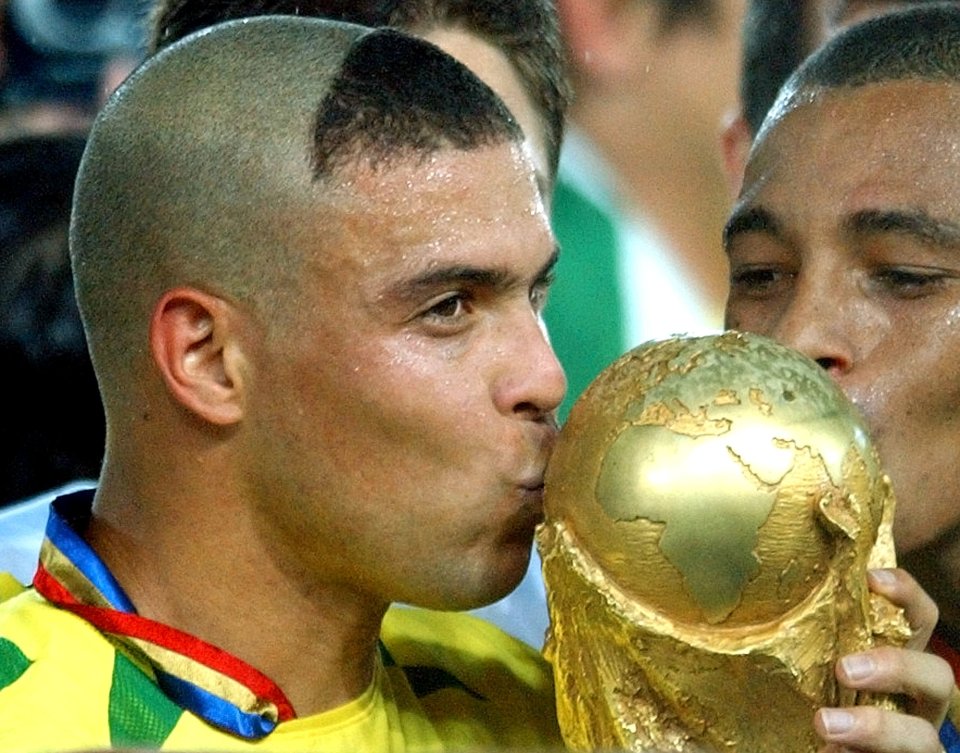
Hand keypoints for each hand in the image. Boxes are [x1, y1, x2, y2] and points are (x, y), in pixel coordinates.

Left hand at [815, 568, 953, 752]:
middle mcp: (917, 702)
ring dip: (878, 728)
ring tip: (825, 724)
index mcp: (897, 664)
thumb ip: (802, 644)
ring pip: (925, 736)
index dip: (906, 594)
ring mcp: (917, 742)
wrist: (808, 746)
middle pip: (938, 674)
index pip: (917, 618)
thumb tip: (743, 612)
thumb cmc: (811, 706)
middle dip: (898, 666)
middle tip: (844, 669)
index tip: (871, 579)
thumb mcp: (810, 670)